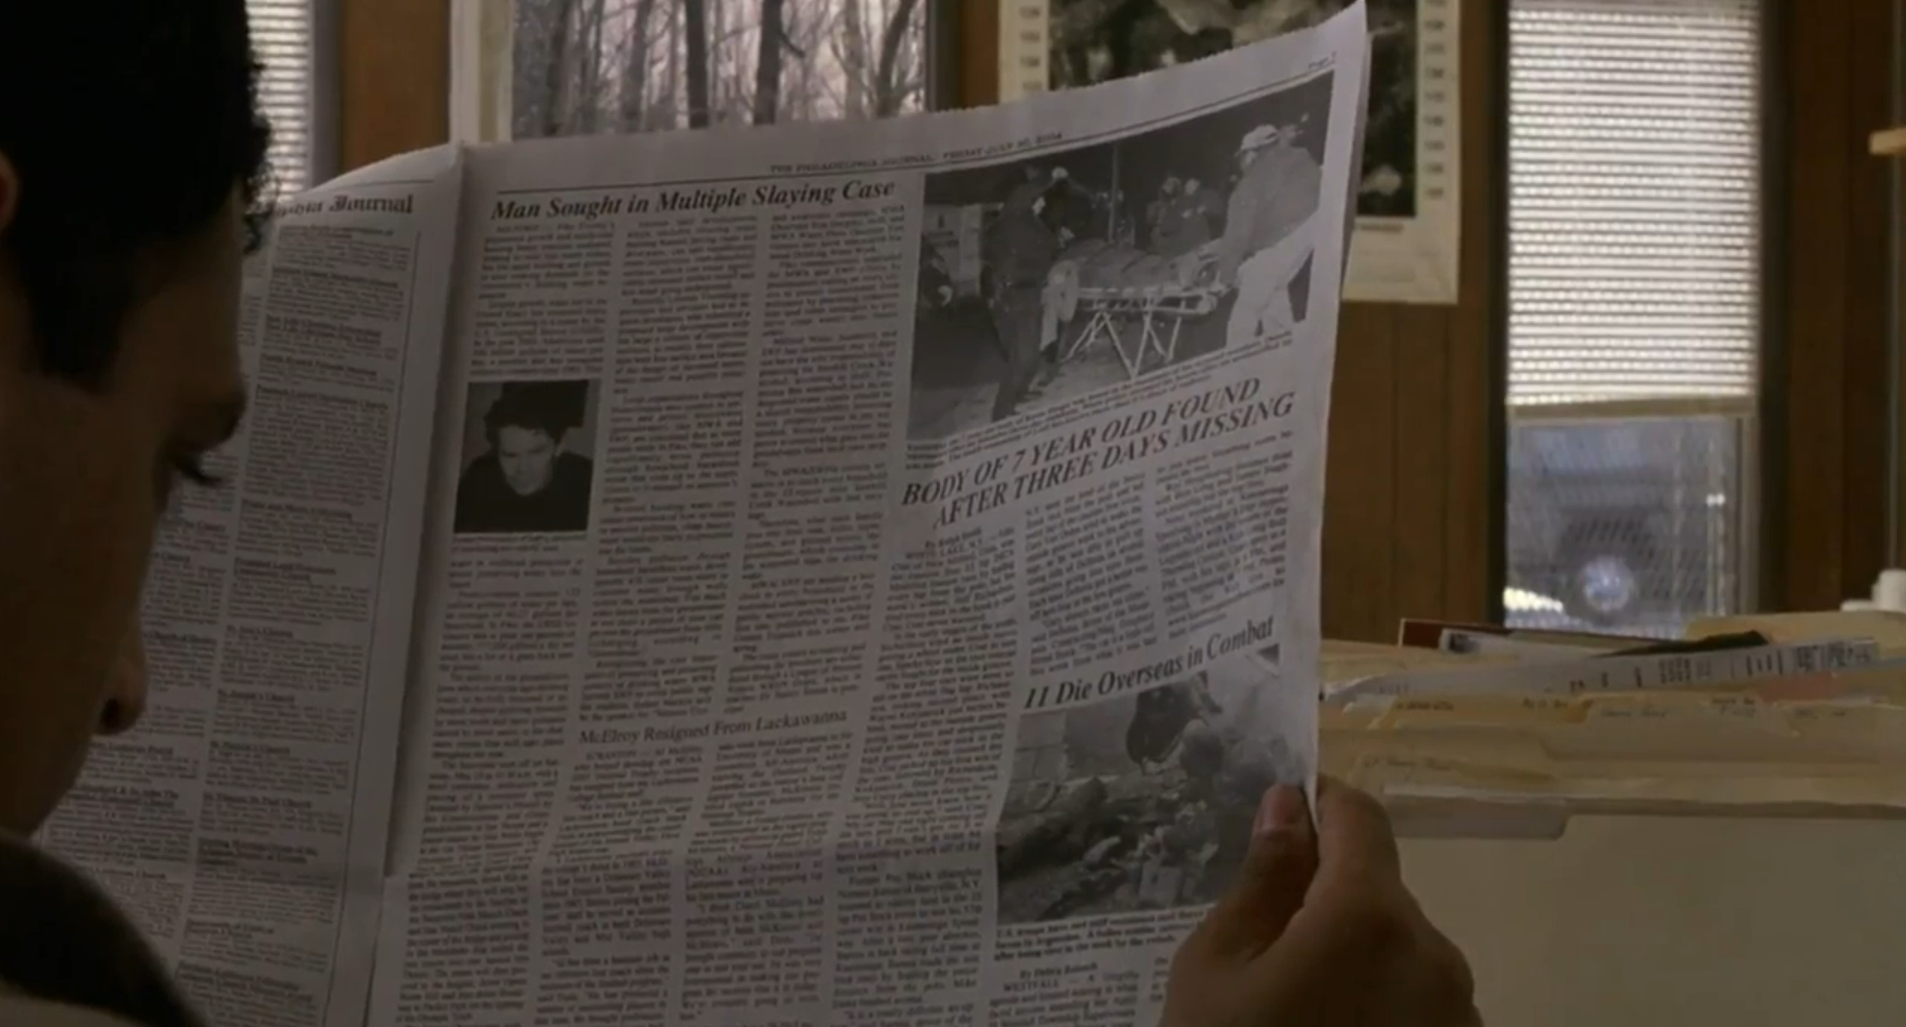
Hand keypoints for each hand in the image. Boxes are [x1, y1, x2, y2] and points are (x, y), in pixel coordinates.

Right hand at [1162, 778, 1479, 1025]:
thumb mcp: (1216, 969)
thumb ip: (1262, 880)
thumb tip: (1288, 806)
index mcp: (1368, 915)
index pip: (1360, 818)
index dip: (1321, 802)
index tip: (1282, 811)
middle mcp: (1434, 953)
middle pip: (1380, 890)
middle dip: (1327, 897)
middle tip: (1263, 940)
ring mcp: (1459, 1012)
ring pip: (1403, 950)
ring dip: (1356, 956)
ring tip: (1294, 1004)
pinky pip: (1420, 1003)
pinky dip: (1380, 1004)